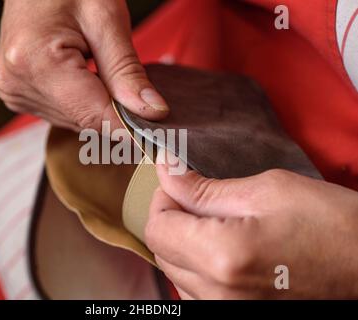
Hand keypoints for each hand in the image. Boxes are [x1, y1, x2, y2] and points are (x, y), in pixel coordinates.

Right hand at [0, 0, 167, 131]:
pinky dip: (82, 102)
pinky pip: (62, 113)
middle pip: (85, 121)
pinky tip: (84, 76)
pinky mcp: (16, 93)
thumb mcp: (107, 20)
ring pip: (75, 120)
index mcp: (37, 62)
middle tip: (133, 86)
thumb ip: (127, 71)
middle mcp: (18, 84)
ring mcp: (13, 91)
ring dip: (97, 105)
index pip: (94, 116)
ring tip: (101, 70)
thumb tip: (153, 112)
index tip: (158, 129)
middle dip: (115, 110)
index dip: (130, 126)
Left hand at [145, 152, 357, 298]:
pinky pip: (195, 292)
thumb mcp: (266, 190)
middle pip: (161, 252)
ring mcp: (226, 311)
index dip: (163, 200)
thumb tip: (166, 171)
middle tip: (195, 198)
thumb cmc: (329, 223)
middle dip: (171, 220)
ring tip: (211, 224)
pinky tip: (220, 250)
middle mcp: (217, 293)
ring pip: (175, 273)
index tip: (180, 183)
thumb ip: (204, 188)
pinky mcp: (235, 316)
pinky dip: (197, 268)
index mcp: (222, 256)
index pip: (157, 228)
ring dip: (182, 244)